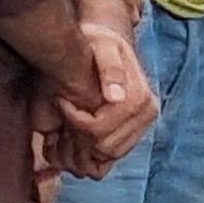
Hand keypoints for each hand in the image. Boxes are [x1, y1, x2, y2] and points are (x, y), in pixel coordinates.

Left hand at [46, 19, 156, 174]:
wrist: (106, 44)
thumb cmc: (99, 43)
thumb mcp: (102, 45)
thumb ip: (110, 68)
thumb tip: (116, 98)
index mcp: (140, 98)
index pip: (101, 130)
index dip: (74, 121)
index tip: (60, 100)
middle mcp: (146, 116)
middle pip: (104, 148)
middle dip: (76, 139)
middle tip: (57, 121)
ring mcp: (142, 127)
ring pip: (107, 158)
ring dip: (80, 150)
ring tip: (63, 128)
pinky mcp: (134, 133)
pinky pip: (110, 159)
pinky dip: (88, 155)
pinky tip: (73, 135)